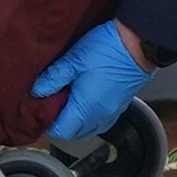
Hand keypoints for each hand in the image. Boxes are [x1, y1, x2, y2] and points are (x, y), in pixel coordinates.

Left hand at [30, 21, 150, 146]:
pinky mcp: (121, 105)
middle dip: (61, 125)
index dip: (49, 124)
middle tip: (52, 106)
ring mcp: (113, 112)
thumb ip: (54, 76)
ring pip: (89, 129)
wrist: (139, 43)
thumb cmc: (108, 48)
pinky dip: (90, 118)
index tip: (42, 110)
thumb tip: (37, 90)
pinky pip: (102, 122)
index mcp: (87, 107)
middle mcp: (100, 115)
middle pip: (75, 134)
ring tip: (67, 103)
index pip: (62, 131)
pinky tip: (84, 101)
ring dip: (76, 123)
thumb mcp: (75, 59)